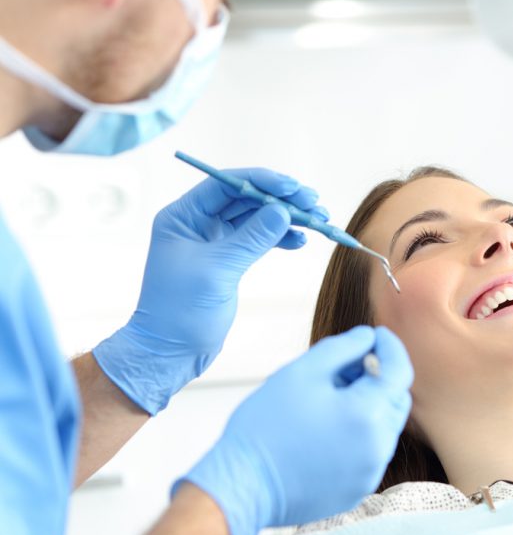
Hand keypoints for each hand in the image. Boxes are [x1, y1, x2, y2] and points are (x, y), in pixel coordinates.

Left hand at [92, 168, 327, 413]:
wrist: (171, 352)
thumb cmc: (179, 312)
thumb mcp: (217, 271)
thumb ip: (251, 238)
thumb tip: (283, 211)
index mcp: (183, 217)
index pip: (227, 185)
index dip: (262, 182)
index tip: (294, 187)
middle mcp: (198, 223)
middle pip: (246, 198)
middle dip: (282, 199)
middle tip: (314, 203)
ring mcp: (214, 241)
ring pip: (257, 218)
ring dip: (288, 217)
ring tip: (319, 220)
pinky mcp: (229, 260)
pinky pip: (260, 239)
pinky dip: (281, 238)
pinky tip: (301, 241)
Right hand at [178, 326, 413, 534]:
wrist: (241, 486)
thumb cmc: (265, 427)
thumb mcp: (302, 372)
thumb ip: (342, 347)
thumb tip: (367, 338)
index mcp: (368, 416)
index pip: (400, 371)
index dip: (390, 347)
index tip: (376, 335)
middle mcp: (378, 448)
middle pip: (396, 401)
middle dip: (379, 378)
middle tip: (345, 368)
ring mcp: (368, 474)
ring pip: (383, 428)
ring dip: (368, 407)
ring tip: (328, 399)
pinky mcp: (356, 491)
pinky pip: (368, 455)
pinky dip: (358, 436)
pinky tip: (325, 429)